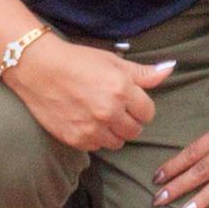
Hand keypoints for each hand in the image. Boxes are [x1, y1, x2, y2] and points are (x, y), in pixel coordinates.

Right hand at [7, 35, 175, 155]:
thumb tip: (170, 70)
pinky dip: (96, 138)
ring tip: (101, 116)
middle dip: (130, 121)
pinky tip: (87, 122)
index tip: (129, 100)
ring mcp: (91, 128)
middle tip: (115, 109)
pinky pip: (97, 147)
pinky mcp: (75, 139)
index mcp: (122, 89)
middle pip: (135, 130)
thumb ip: (143, 73)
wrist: (38, 69)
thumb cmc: (78, 61)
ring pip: (118, 143)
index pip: (148, 113)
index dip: (140, 106)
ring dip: (114, 132)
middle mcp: (109, 111)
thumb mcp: (113, 61)